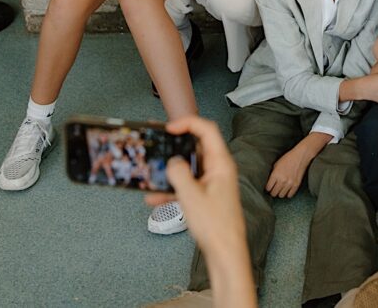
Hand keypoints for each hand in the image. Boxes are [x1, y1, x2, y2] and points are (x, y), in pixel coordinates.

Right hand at [145, 116, 246, 257]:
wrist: (225, 253)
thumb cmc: (216, 226)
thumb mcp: (191, 197)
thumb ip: (178, 174)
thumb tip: (172, 162)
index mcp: (221, 164)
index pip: (207, 130)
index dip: (188, 123)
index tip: (169, 127)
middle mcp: (218, 170)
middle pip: (196, 147)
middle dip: (176, 144)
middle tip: (158, 143)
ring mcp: (213, 183)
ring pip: (189, 167)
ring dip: (170, 170)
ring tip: (152, 169)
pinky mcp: (206, 196)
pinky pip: (187, 185)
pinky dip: (172, 189)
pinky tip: (153, 197)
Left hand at [266, 143, 314, 197]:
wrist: (300, 156)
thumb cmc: (287, 158)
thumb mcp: (276, 164)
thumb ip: (272, 174)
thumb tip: (269, 182)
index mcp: (275, 174)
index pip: (268, 188)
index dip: (267, 188)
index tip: (268, 187)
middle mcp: (282, 180)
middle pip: (274, 193)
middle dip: (272, 192)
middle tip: (273, 189)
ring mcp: (290, 183)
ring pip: (281, 195)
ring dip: (279, 193)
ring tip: (280, 189)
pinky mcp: (296, 185)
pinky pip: (290, 195)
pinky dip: (287, 194)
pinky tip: (286, 190)